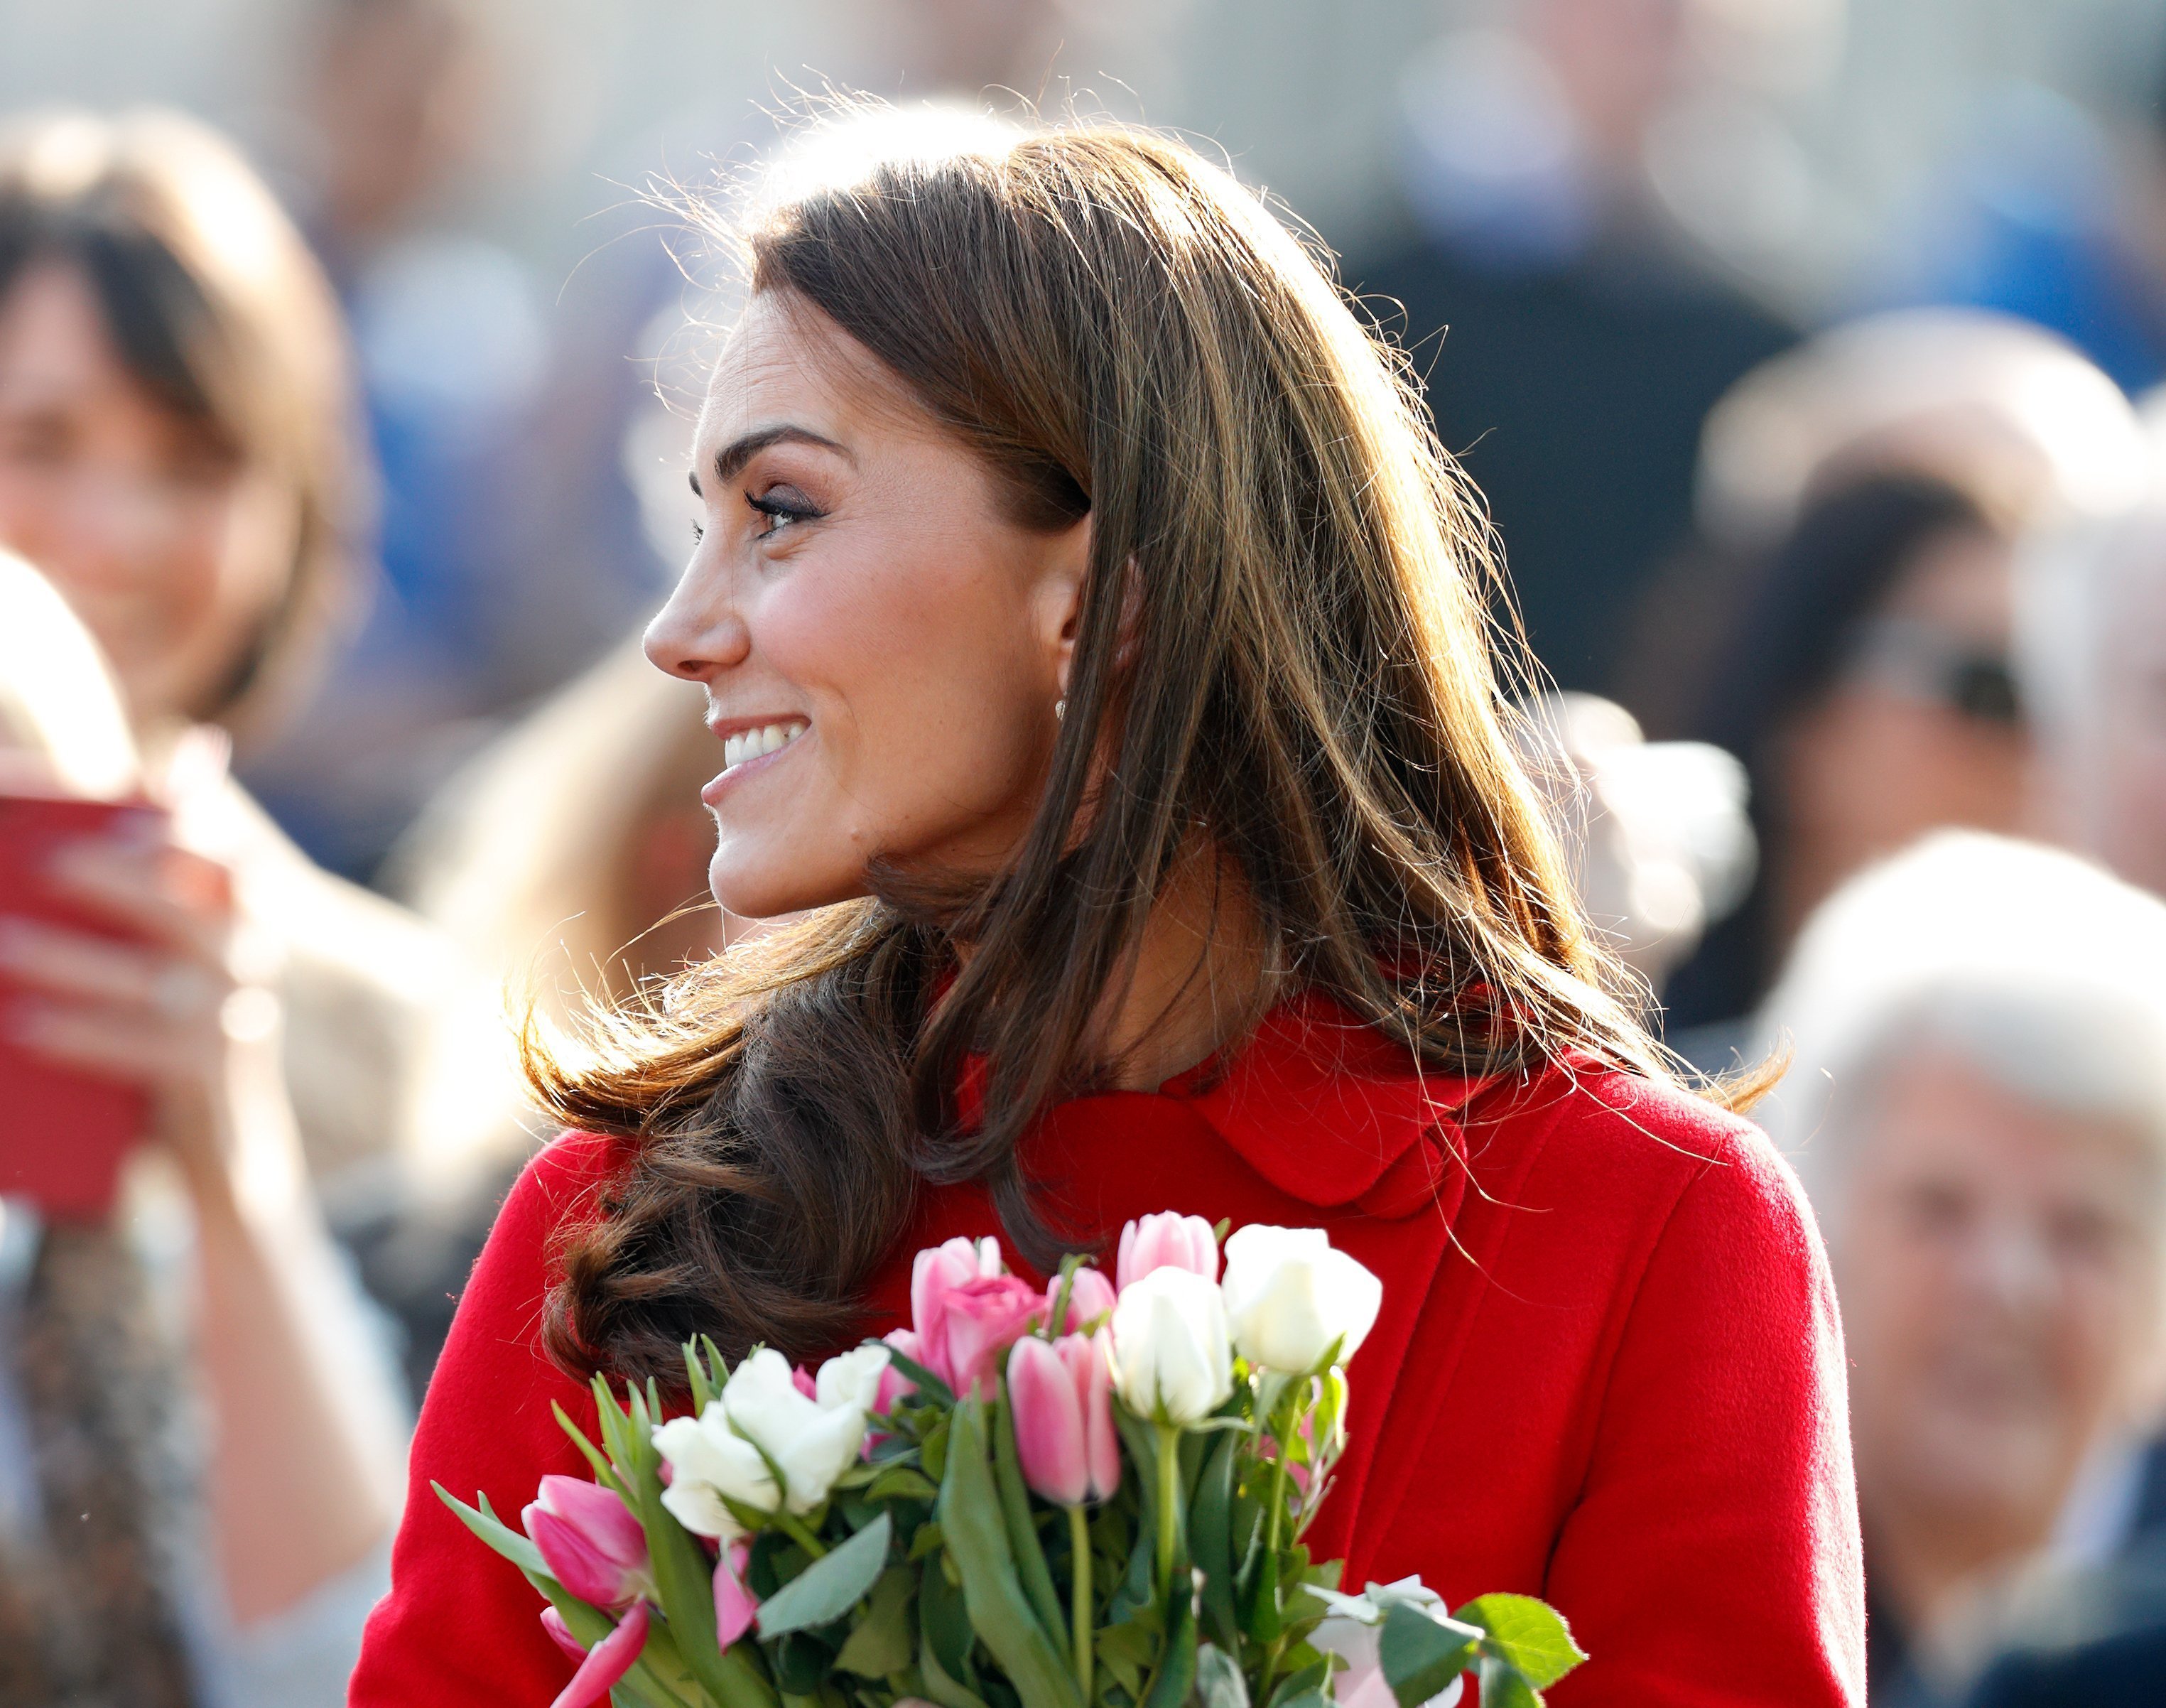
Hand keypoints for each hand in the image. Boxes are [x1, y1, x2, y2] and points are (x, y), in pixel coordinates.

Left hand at [0, 822, 280, 1197]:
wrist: (221, 1135)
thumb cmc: (168, 1019)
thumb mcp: (167, 950)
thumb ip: (147, 879)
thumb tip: (153, 790)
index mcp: (241, 915)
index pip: (229, 860)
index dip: (183, 836)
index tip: (119, 823)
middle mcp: (250, 959)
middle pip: (189, 911)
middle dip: (119, 882)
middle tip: (46, 863)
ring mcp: (235, 1018)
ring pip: (155, 982)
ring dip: (75, 961)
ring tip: (3, 946)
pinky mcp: (211, 1074)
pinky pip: (145, 1051)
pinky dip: (84, 1035)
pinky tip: (25, 1025)